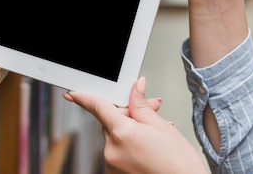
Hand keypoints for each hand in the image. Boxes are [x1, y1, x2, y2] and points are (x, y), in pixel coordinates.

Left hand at [64, 77, 208, 173]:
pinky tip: (146, 150)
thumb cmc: (180, 165)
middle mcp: (112, 150)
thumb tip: (136, 87)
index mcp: (122, 132)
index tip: (72, 93)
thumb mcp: (162, 127)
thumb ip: (141, 105)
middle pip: (111, 122)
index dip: (84, 97)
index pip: (98, 107)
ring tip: (153, 139)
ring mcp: (112, 165)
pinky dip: (128, 148)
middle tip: (151, 112)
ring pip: (115, 138)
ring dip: (129, 133)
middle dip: (127, 115)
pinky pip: (117, 153)